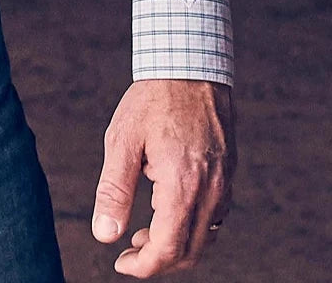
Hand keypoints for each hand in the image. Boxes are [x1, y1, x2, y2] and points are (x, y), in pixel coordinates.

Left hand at [92, 79, 234, 275]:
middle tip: (127, 252)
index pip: (169, 248)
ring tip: (140, 232)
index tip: (121, 263)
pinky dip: (189, 227)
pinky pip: (213, 218)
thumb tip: (104, 234)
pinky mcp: (227, 176)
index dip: (144, 265)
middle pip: (189, 251)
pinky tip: (164, 211)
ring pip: (204, 238)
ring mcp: (224, 185)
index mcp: (183, 185)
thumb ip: (114, 190)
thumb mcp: (122, 140)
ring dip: (174, 245)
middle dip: (157, 260)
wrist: (190, 67)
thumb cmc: (152, 100)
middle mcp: (211, 191)